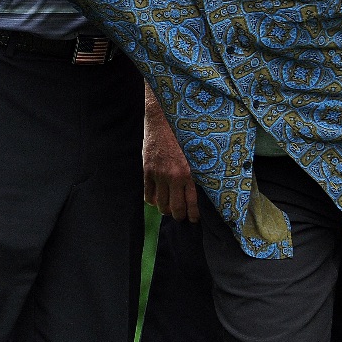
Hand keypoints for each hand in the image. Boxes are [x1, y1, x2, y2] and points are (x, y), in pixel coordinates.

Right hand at [144, 101, 197, 221]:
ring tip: (167, 208)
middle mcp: (174, 176)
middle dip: (178, 216)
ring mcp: (159, 174)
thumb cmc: (180, 136)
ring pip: (161, 203)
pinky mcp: (147, 170)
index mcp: (188, 172)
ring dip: (164, 209)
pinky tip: (155, 198)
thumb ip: (192, 172)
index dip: (192, 214)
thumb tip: (194, 189)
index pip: (191, 202)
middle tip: (179, 217)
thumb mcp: (192, 154)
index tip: (193, 220)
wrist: (162, 121)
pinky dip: (151, 200)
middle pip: (175, 207)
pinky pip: (147, 193)